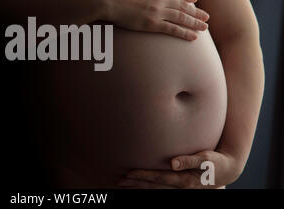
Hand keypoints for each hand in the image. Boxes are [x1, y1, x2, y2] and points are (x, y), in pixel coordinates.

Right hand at [98, 0, 209, 40]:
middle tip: (207, 17)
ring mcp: (157, 11)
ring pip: (181, 18)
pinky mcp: (151, 24)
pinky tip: (193, 37)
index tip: (196, 1)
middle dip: (196, 12)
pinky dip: (184, 33)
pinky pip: (172, 29)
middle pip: (183, 6)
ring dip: (194, 23)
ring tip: (204, 27)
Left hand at [117, 150, 243, 188]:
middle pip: (153, 186)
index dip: (142, 176)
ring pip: (155, 189)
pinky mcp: (181, 186)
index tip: (127, 174)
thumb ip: (190, 160)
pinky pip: (161, 188)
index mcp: (184, 181)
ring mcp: (180, 189)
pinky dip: (149, 187)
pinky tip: (140, 185)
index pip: (158, 178)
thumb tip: (173, 163)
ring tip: (124, 184)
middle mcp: (180, 187)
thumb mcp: (207, 159)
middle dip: (136, 183)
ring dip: (139, 186)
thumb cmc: (217, 162)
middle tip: (119, 181)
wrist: (228, 170)